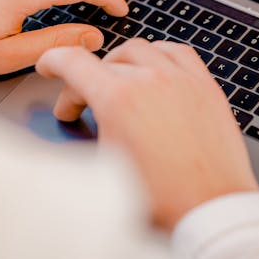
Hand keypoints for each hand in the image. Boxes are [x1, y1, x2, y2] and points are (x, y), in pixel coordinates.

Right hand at [36, 39, 258, 230]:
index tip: (49, 67)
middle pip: (104, 62)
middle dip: (85, 82)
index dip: (53, 62)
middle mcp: (151, 81)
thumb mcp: (102, 169)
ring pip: (140, 50)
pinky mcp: (205, 87)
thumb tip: (64, 126)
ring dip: (120, 64)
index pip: (74, 62)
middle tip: (82, 107)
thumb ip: (78, 138)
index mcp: (119, 99)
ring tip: (115, 84)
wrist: (210, 208)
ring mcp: (181, 80)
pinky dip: (159, 55)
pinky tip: (155, 69)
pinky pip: (178, 52)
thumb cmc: (161, 199)